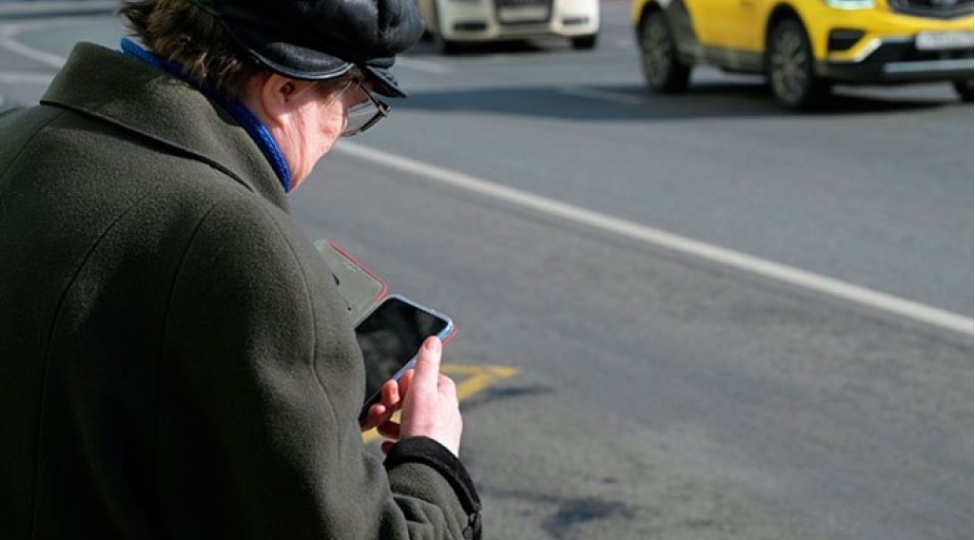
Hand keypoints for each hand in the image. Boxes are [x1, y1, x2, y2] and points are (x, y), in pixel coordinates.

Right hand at [373, 336, 462, 455]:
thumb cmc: (425, 427)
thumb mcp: (422, 389)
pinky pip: (406, 446)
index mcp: (445, 400)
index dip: (412, 380)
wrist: (425, 469)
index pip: (432, 380)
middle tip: (385, 405)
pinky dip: (395, 443)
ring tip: (380, 425)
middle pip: (416, 402)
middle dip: (396, 402)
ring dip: (391, 422)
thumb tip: (434, 340)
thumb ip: (425, 364)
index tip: (400, 384)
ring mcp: (435, 438)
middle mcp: (444, 419)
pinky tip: (388, 445)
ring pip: (409, 424)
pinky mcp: (425, 456)